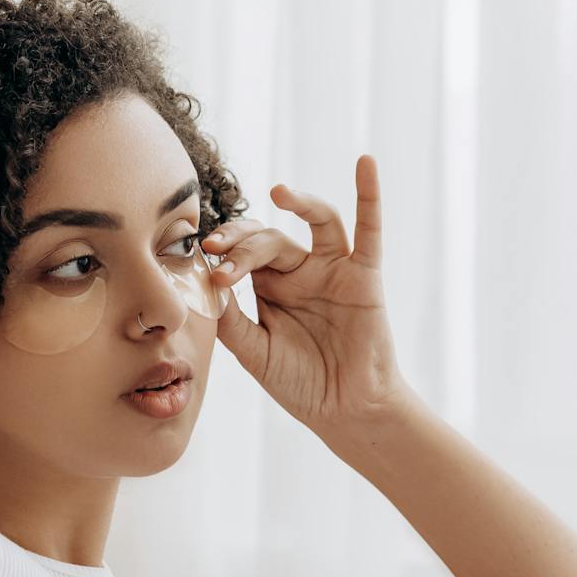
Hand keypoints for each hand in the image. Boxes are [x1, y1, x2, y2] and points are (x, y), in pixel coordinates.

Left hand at [204, 153, 407, 433]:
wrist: (344, 412)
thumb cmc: (300, 383)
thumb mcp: (254, 351)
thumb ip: (230, 318)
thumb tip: (207, 281)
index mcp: (271, 287)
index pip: (243, 254)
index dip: (225, 254)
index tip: (206, 260)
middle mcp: (300, 272)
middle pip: (271, 237)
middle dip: (244, 242)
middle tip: (220, 248)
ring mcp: (334, 270)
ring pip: (317, 222)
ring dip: (300, 202)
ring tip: (279, 192)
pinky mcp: (364, 276)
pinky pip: (369, 231)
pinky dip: (370, 196)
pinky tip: (366, 164)